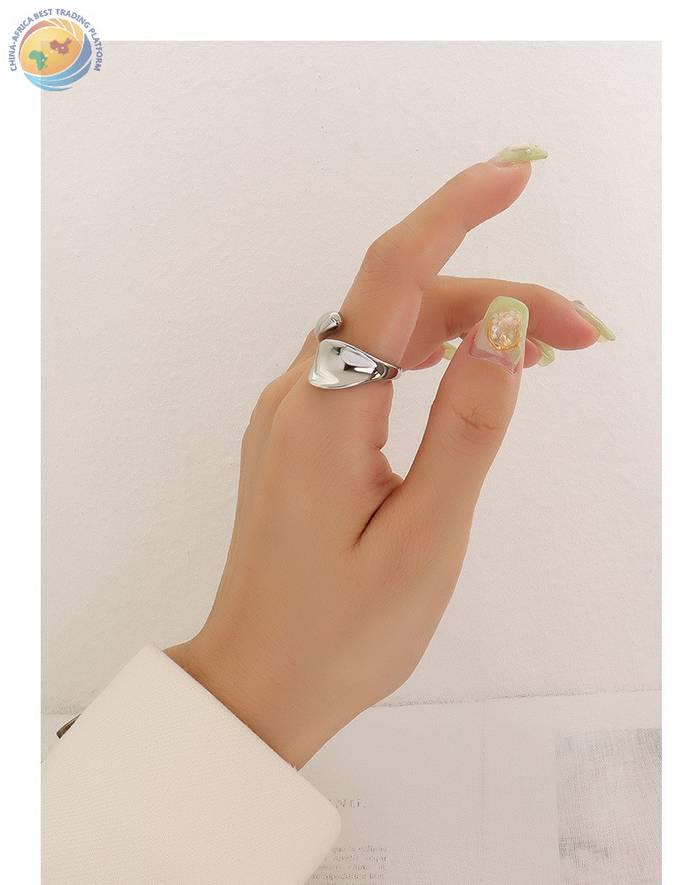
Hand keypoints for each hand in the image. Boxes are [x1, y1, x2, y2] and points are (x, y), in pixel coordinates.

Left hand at [167, 151, 602, 767]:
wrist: (259, 682)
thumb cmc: (341, 633)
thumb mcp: (426, 538)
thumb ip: (469, 426)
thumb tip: (504, 321)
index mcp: (325, 415)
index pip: (392, 278)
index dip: (454, 214)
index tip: (516, 175)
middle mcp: (299, 395)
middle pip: (400, 306)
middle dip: (494, 299)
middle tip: (584, 335)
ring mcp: (293, 414)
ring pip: (386, 335)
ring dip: (465, 329)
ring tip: (549, 351)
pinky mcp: (301, 436)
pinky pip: (368, 371)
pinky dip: (428, 360)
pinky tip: (475, 374)